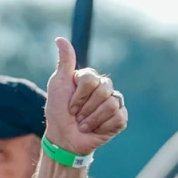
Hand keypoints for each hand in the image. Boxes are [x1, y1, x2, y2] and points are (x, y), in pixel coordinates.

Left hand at [44, 37, 127, 155]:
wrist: (63, 138)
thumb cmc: (58, 112)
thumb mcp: (58, 85)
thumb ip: (64, 62)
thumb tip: (59, 38)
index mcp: (91, 79)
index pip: (91, 79)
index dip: (78, 95)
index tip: (69, 105)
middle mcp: (105, 88)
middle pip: (104, 91)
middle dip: (85, 107)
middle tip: (77, 115)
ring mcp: (114, 103)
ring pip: (111, 104)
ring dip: (92, 119)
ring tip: (84, 124)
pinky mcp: (120, 119)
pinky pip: (118, 118)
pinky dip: (102, 127)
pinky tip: (95, 129)